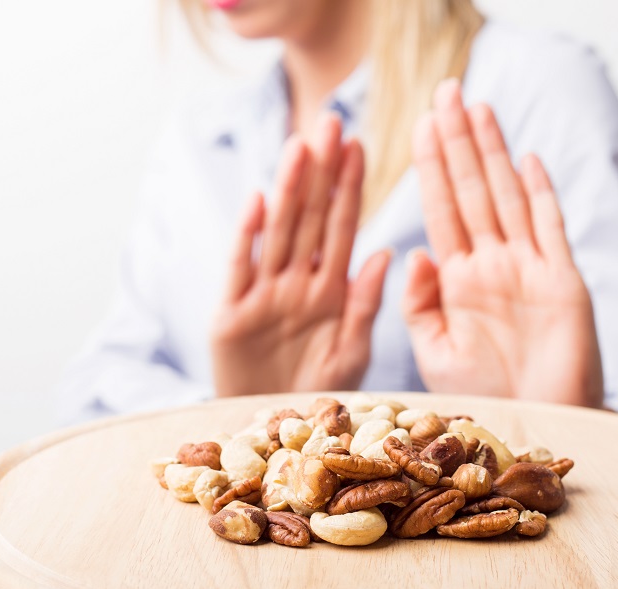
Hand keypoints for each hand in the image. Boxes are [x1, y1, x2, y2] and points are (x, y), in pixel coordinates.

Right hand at [210, 115, 391, 396]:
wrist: (274, 438)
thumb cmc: (317, 399)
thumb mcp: (352, 354)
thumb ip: (366, 304)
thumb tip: (387, 251)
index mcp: (330, 292)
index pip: (342, 228)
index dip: (350, 188)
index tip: (361, 146)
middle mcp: (296, 286)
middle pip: (310, 219)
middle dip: (321, 172)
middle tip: (331, 122)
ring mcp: (263, 297)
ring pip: (278, 234)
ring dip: (289, 190)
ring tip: (300, 147)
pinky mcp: (230, 316)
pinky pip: (241, 269)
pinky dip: (247, 236)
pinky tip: (258, 200)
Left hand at [404, 79, 603, 406]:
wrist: (534, 430)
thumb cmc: (484, 397)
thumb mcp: (435, 351)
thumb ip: (420, 304)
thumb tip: (412, 251)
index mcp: (459, 280)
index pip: (441, 211)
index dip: (430, 168)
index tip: (417, 126)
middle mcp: (492, 265)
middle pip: (472, 192)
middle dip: (458, 144)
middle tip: (445, 93)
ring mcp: (528, 269)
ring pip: (507, 199)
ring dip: (494, 154)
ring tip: (479, 109)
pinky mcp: (563, 284)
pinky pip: (550, 231)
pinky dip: (541, 196)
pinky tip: (528, 160)